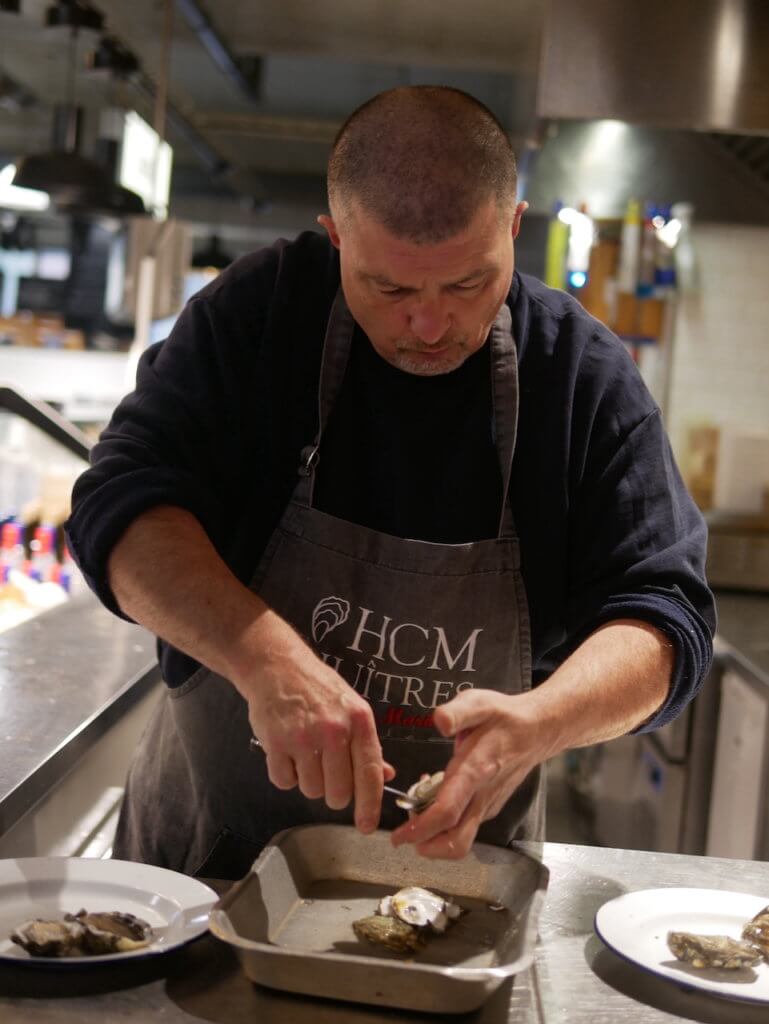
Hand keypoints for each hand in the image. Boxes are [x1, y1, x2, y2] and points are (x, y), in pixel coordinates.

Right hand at [244, 634, 393, 832]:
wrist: (277, 666)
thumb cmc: (317, 687)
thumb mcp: (351, 708)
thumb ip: (367, 745)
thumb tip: (385, 775)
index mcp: (359, 721)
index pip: (370, 773)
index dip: (369, 805)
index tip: (366, 826)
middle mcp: (334, 730)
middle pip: (338, 792)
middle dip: (333, 792)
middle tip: (326, 771)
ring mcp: (303, 737)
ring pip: (311, 790)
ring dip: (308, 781)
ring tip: (305, 754)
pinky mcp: (275, 743)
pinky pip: (284, 782)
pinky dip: (285, 775)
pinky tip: (287, 752)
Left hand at [390, 688, 550, 858]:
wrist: (537, 730)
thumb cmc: (504, 717)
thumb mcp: (479, 703)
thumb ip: (457, 712)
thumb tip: (440, 721)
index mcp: (475, 770)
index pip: (448, 810)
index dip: (421, 828)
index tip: (399, 836)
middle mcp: (482, 794)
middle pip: (456, 840)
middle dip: (426, 846)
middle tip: (403, 833)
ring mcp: (487, 804)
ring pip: (461, 839)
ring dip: (434, 837)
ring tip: (417, 812)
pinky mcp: (489, 808)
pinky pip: (466, 827)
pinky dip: (446, 825)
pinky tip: (435, 800)